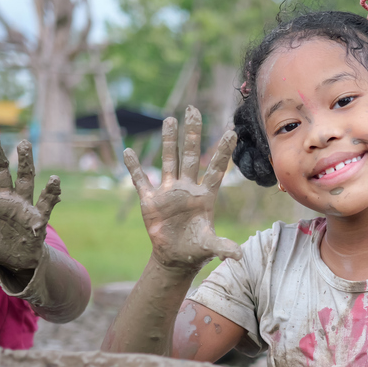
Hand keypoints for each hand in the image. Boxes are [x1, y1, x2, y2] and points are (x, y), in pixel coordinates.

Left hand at [0, 134, 59, 269]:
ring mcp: (22, 206)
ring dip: (25, 163)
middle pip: (1, 172)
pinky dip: (51, 192)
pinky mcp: (38, 218)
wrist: (16, 258)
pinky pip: (46, 203)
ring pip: (25, 180)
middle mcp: (5, 198)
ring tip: (24, 144)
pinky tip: (55, 180)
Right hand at [124, 106, 240, 271]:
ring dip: (168, 141)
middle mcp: (188, 188)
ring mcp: (169, 192)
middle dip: (192, 134)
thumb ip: (223, 247)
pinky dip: (134, 167)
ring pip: (169, 160)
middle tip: (194, 110)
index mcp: (205, 196)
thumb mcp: (210, 247)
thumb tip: (238, 256)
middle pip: (191, 156)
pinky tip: (129, 152)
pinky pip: (141, 180)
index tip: (232, 131)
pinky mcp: (151, 201)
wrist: (176, 257)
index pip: (216, 169)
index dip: (223, 151)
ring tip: (170, 119)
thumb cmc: (196, 250)